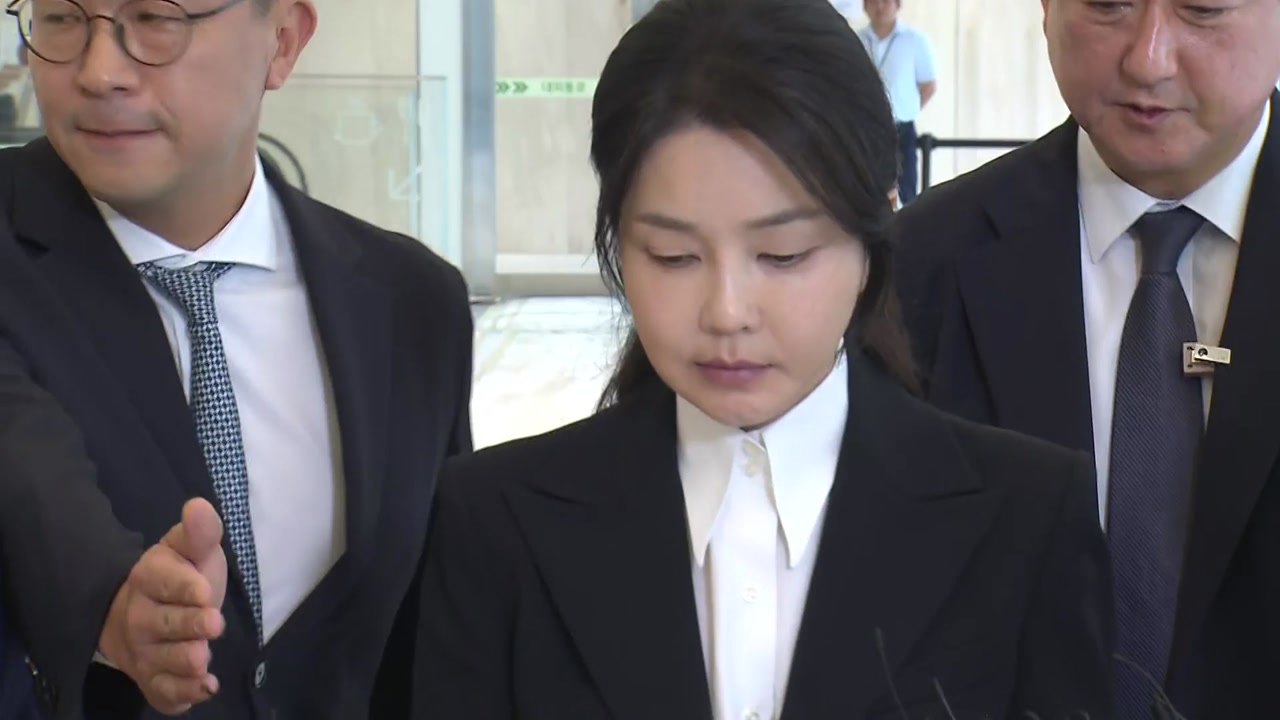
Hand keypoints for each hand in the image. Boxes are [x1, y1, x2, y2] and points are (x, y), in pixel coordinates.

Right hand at [99, 498, 227, 714]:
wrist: (150, 614)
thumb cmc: (182, 577)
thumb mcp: (194, 550)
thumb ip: (200, 532)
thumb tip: (199, 505)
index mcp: (148, 577)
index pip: (162, 581)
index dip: (184, 587)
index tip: (205, 591)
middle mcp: (139, 617)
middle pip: (162, 624)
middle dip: (188, 625)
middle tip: (214, 624)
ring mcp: (144, 652)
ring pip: (162, 661)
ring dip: (185, 663)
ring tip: (203, 659)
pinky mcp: (153, 681)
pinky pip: (162, 693)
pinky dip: (181, 695)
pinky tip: (204, 688)